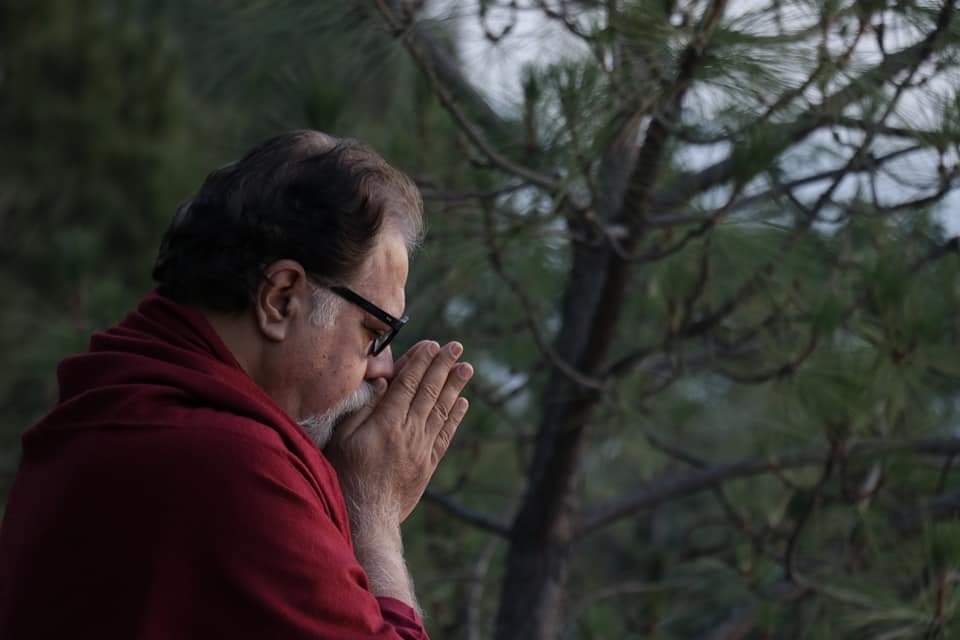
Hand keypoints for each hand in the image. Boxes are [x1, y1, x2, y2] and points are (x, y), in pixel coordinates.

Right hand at [325, 340, 473, 526]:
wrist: (367, 518)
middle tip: (456, 346)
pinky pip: (445, 435)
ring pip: (442, 410)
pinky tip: (463, 402)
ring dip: (455, 387)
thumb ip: (362, 410)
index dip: (420, 361)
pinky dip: (455, 417)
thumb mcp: (342, 440)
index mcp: (386, 423)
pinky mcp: (428, 464)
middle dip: (443, 366)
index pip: (407, 383)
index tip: (431, 344)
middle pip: (429, 392)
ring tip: (466, 367)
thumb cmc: (345, 476)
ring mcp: (421, 448)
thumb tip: (382, 383)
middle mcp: (409, 432)